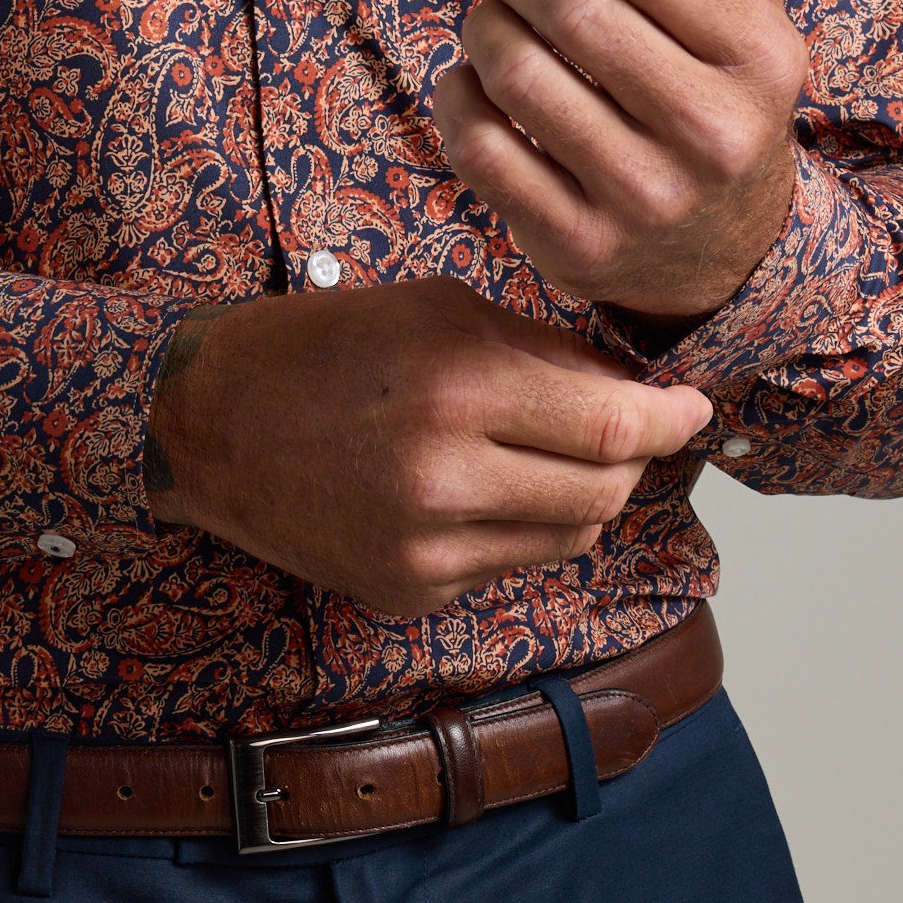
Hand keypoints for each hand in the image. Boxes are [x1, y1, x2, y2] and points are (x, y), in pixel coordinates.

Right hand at [143, 276, 710, 615]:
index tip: (693, 407)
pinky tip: (479, 487)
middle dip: (632, 458)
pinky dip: (519, 525)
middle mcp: (444, 479)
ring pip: (570, 537)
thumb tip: (637, 390)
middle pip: (605, 492)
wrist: (209, 422)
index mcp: (456, 389)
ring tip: (547, 451)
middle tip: (624, 426)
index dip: (672, 420)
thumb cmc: (328, 346)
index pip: (615, 427)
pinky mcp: (406, 592)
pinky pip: (510, 563)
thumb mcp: (440, 310)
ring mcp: (424, 550)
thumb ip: (543, 352)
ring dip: (583, 494)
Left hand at [431, 0, 806, 322]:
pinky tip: (476, 80)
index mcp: (764, 56)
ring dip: (484, 24)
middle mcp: (714, 134)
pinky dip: (457, 94)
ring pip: (514, 73)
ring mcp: (644, 199)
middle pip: (572, 8)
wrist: (727, 250)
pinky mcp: (578, 247)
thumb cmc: (720, 88)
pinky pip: (478, 146)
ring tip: (496, 18)